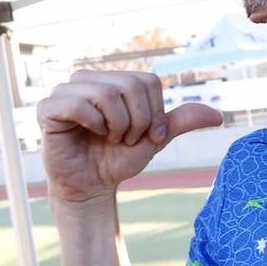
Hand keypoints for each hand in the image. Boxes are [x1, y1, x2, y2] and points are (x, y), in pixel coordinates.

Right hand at [37, 71, 222, 207]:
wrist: (93, 187)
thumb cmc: (118, 159)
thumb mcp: (154, 139)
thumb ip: (180, 122)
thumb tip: (217, 115)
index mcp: (113, 79)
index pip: (148, 81)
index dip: (153, 113)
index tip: (143, 136)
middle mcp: (88, 78)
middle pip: (129, 85)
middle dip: (136, 121)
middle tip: (123, 139)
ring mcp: (66, 90)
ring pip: (106, 93)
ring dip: (116, 125)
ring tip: (108, 138)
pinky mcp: (49, 108)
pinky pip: (79, 104)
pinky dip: (94, 124)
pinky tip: (90, 134)